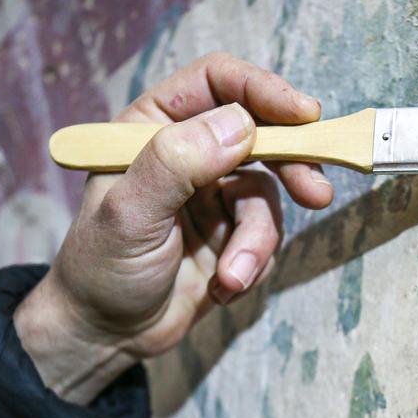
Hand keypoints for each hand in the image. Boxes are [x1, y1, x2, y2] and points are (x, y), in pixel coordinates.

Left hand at [14, 53, 334, 402]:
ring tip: (231, 277)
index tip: (304, 114)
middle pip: (260, 131)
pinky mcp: (232, 233)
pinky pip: (266, 236)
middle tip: (316, 193)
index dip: (263, 90)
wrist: (107, 335)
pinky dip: (252, 264)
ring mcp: (213, 192)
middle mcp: (188, 151)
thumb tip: (240, 125)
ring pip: (267, 195)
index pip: (217, 82)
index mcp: (152, 126)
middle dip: (291, 164)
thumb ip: (177, 164)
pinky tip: (223, 287)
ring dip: (256, 241)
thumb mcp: (130, 213)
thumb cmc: (101, 268)